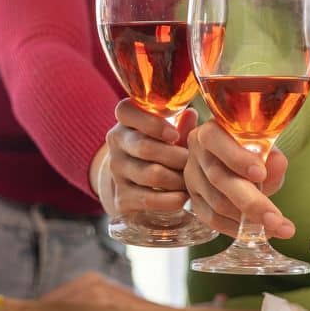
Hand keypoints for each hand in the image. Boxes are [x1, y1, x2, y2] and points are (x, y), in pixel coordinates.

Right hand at [101, 98, 196, 217]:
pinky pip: (149, 199)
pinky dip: (170, 199)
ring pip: (151, 174)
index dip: (151, 123)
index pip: (126, 111)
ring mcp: (116, 171)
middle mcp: (116, 144)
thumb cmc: (161, 151)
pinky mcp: (121, 197)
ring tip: (190, 181)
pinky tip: (182, 197)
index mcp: (126, 122)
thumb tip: (191, 114)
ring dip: (178, 179)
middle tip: (193, 163)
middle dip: (176, 156)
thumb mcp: (168, 137)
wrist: (136, 185)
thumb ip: (180, 127)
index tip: (174, 135)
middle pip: (145, 147)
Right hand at [184, 122, 294, 238]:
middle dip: (250, 201)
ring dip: (249, 220)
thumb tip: (276, 162)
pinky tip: (260, 232)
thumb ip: (271, 155)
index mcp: (210, 131)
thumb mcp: (264, 149)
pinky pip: (213, 220)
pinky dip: (238, 229)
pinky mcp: (194, 201)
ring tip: (278, 227)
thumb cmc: (252, 152)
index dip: (236, 158)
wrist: (238, 163)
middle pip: (218, 178)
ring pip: (217, 203)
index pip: (215, 141)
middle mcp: (196, 154)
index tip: (260, 174)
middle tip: (275, 219)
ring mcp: (192, 179)